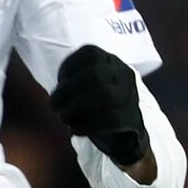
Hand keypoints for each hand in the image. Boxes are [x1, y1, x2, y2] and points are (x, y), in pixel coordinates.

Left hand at [50, 44, 146, 168]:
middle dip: (67, 91)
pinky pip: (111, 119)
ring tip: (63, 118)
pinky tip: (74, 129)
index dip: (67, 67)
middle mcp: (123, 74)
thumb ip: (70, 83)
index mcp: (110, 61)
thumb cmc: (93, 106)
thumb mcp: (82, 87)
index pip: (90, 53)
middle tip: (54, 106)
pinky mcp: (133, 118)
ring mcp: (131, 95)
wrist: (121, 134)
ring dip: (76, 108)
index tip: (58, 83)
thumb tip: (57, 97)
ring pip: (105, 95)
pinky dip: (87, 125)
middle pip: (94, 75)